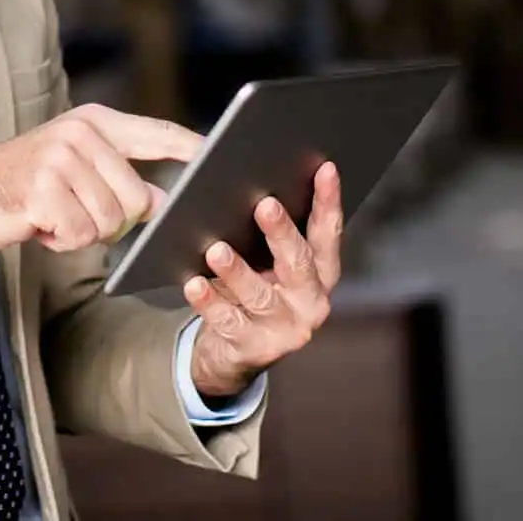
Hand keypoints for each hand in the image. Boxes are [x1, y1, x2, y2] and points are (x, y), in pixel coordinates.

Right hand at [0, 104, 201, 254]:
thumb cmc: (24, 186)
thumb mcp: (74, 169)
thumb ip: (121, 178)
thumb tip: (163, 201)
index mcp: (93, 122)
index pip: (156, 133)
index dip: (191, 147)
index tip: (220, 155)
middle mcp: (80, 133)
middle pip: (137, 197)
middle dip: (112, 219)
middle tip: (74, 211)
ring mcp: (60, 158)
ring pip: (111, 221)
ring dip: (84, 231)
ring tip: (54, 214)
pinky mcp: (43, 190)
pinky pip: (81, 235)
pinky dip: (63, 241)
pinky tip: (40, 224)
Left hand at [185, 161, 341, 400]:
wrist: (235, 354)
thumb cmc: (254, 293)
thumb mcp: (270, 265)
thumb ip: (273, 236)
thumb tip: (254, 181)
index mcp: (321, 274)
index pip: (328, 233)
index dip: (329, 201)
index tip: (325, 169)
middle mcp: (311, 302)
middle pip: (298, 263)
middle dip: (281, 233)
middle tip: (265, 205)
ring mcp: (285, 330)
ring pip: (260, 295)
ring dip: (237, 271)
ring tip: (217, 250)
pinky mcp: (255, 348)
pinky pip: (228, 321)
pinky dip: (210, 302)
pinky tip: (194, 284)